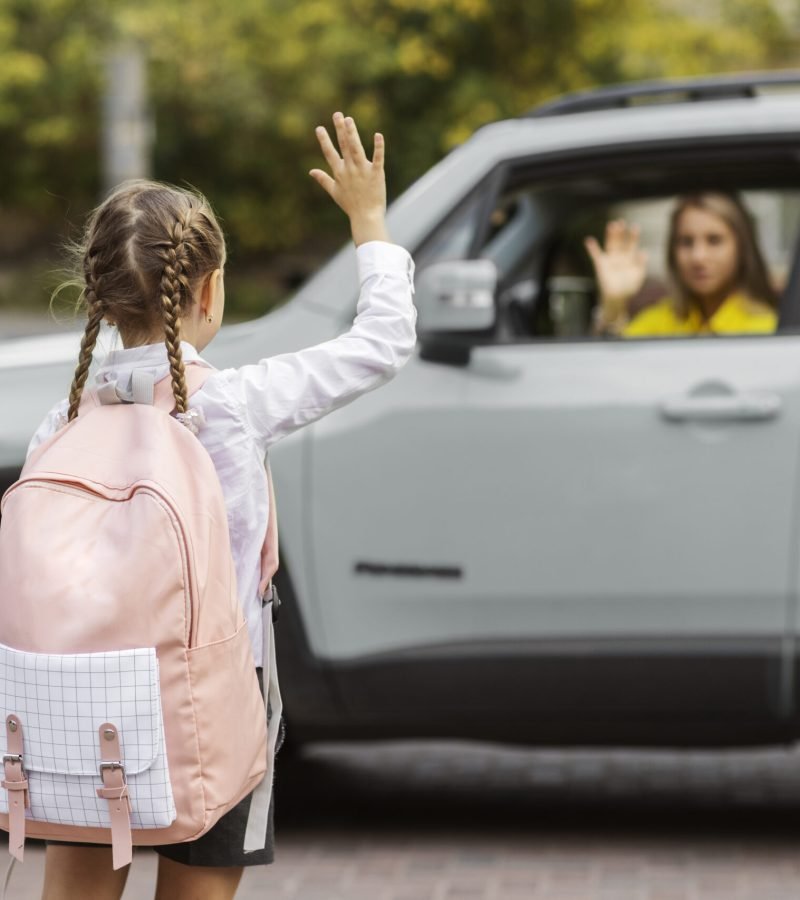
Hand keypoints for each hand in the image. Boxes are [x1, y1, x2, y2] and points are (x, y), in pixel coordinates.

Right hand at [309, 112, 388, 245]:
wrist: (366, 217)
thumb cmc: (350, 205)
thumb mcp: (334, 192)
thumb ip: (323, 179)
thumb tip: (311, 171)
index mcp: (339, 173)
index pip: (330, 153)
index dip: (324, 140)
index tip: (319, 128)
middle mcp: (350, 169)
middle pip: (344, 146)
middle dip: (339, 129)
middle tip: (337, 114)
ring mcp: (363, 170)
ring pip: (357, 148)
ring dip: (352, 133)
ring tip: (349, 119)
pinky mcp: (377, 173)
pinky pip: (378, 158)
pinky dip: (378, 147)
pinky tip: (378, 134)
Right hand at [584, 219, 647, 325]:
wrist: (617, 298)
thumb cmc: (629, 288)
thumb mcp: (638, 276)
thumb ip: (641, 264)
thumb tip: (644, 252)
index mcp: (630, 258)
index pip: (631, 244)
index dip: (633, 236)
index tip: (635, 227)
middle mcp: (620, 257)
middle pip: (620, 242)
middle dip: (620, 232)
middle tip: (621, 222)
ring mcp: (610, 260)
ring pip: (610, 245)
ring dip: (610, 235)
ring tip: (611, 225)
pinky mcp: (601, 265)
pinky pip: (595, 255)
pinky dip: (592, 248)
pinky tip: (589, 240)